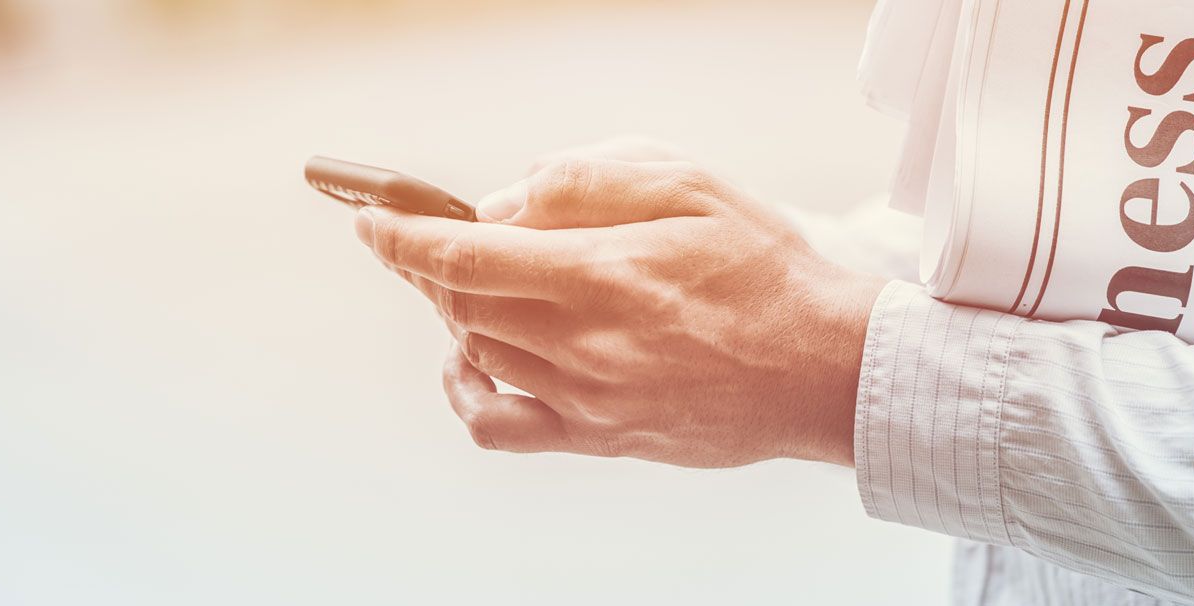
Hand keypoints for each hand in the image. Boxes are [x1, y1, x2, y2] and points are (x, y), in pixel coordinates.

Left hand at [356, 157, 885, 467]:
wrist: (820, 367)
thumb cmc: (763, 272)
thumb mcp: (689, 185)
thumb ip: (588, 182)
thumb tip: (507, 201)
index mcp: (601, 272)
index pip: (462, 254)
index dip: (402, 235)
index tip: (374, 221)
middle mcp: (582, 342)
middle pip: (459, 302)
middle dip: (430, 264)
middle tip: (437, 239)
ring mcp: (585, 397)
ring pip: (476, 350)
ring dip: (457, 310)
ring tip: (480, 281)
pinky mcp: (598, 435)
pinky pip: (499, 425)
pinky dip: (465, 391)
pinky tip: (470, 361)